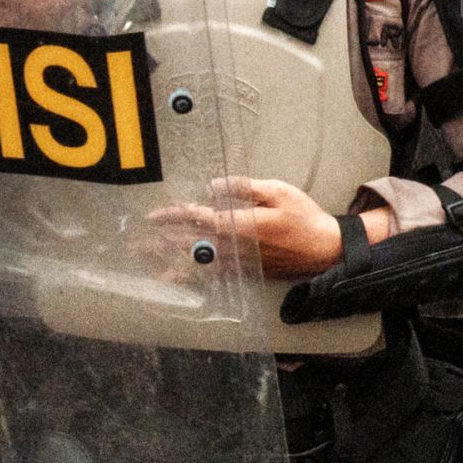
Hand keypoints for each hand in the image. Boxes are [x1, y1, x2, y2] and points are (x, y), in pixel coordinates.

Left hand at [156, 174, 344, 279]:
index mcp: (242, 225)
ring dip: (171, 261)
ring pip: (199, 263)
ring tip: (148, 260)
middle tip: (138, 242)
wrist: (325, 249)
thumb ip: (243, 187)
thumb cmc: (303, 217)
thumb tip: (213, 186)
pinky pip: (212, 276)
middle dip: (163, 242)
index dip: (176, 216)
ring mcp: (240, 264)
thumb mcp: (277, 191)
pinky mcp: (245, 273)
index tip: (155, 215)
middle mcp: (237, 248)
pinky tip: (176, 277)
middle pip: (192, 245)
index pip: (200, 220)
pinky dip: (192, 276)